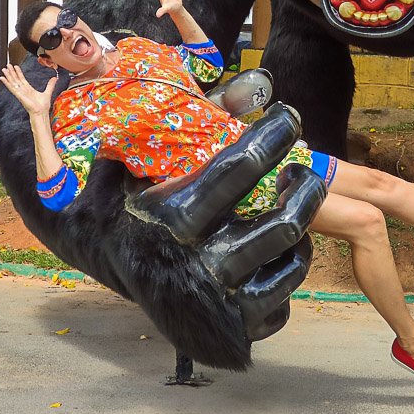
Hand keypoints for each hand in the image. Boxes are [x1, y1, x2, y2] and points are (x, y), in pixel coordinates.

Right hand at [0, 64, 55, 116]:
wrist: (41, 113)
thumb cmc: (43, 106)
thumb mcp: (47, 92)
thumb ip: (50, 85)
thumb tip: (55, 78)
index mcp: (29, 90)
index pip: (22, 79)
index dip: (19, 73)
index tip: (16, 67)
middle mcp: (23, 91)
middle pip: (16, 79)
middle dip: (12, 72)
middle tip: (8, 65)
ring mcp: (20, 93)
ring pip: (13, 82)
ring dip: (8, 76)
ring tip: (4, 69)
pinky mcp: (19, 95)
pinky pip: (11, 88)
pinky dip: (7, 83)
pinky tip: (2, 78)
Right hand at [127, 102, 325, 341]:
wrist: (106, 272)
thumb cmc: (129, 201)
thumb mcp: (143, 159)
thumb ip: (197, 122)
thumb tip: (255, 84)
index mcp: (173, 219)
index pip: (239, 169)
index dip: (273, 136)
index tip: (290, 117)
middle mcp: (198, 265)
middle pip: (285, 223)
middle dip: (307, 188)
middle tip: (304, 168)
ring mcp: (220, 302)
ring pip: (293, 257)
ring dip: (300, 225)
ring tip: (292, 204)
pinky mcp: (236, 329)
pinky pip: (286, 295)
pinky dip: (286, 268)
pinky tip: (273, 249)